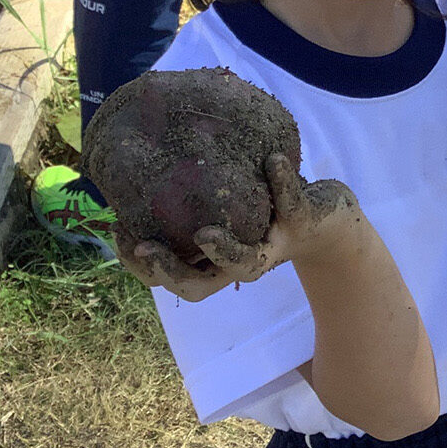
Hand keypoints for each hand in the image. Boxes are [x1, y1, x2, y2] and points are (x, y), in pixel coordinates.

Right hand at [117, 154, 364, 301]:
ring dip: (224, 251)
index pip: (169, 278)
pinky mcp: (302, 223)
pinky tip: (272, 160)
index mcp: (215, 262)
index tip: (119, 231)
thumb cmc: (264, 211)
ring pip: (246, 264)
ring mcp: (273, 246)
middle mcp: (241, 262)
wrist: (328, 219)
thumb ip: (189, 198)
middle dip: (168, 272)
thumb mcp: (223, 207)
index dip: (140, 266)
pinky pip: (290, 204)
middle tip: (144, 247)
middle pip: (198, 287)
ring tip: (205, 233)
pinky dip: (282, 181)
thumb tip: (134, 164)